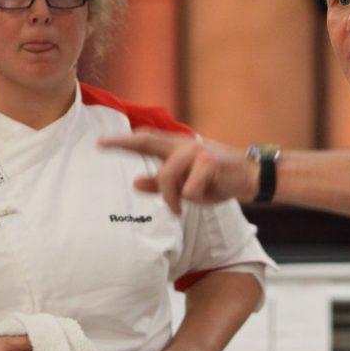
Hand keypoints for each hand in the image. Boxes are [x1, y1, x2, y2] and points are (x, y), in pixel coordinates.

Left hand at [99, 129, 256, 213]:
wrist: (251, 177)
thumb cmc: (216, 181)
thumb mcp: (185, 185)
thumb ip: (160, 184)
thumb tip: (134, 183)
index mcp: (176, 148)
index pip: (145, 141)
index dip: (122, 142)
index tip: (99, 143)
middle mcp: (183, 144)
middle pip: (148, 141)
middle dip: (124, 143)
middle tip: (101, 145)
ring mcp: (196, 151)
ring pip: (167, 176)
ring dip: (171, 198)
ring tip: (178, 209)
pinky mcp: (209, 161)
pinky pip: (189, 190)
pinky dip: (194, 199)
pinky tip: (208, 194)